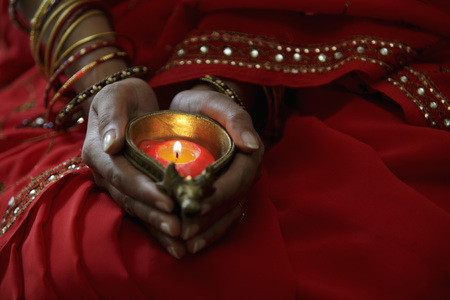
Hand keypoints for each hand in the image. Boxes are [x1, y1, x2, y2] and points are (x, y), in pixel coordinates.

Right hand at [81, 78, 186, 258]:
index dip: (143, 190)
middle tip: (178, 228)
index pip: (121, 176)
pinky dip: (158, 224)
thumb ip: (111, 116)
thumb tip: (110, 143)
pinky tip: (176, 238)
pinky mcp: (132, 187)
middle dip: (153, 215)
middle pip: (129, 199)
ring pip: (136, 208)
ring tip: (180, 239)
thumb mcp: (115, 96)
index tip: (168, 201)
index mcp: (97, 152)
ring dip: (157, 225)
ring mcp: (118, 183)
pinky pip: (144, 208)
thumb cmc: (122, 95)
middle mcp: (105, 173)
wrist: (128, 102)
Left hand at [169, 84, 264, 253]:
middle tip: (184, 233)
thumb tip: (252, 145)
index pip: (237, 181)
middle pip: (231, 204)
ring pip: (227, 216)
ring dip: (208, 232)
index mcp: (248, 155)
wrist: (197, 110)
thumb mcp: (216, 103)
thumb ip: (235, 118)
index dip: (218, 197)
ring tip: (186, 245)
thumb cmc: (204, 106)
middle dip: (208, 220)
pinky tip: (191, 244)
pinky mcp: (224, 196)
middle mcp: (245, 175)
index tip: (195, 208)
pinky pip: (221, 219)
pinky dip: (208, 233)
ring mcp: (235, 188)